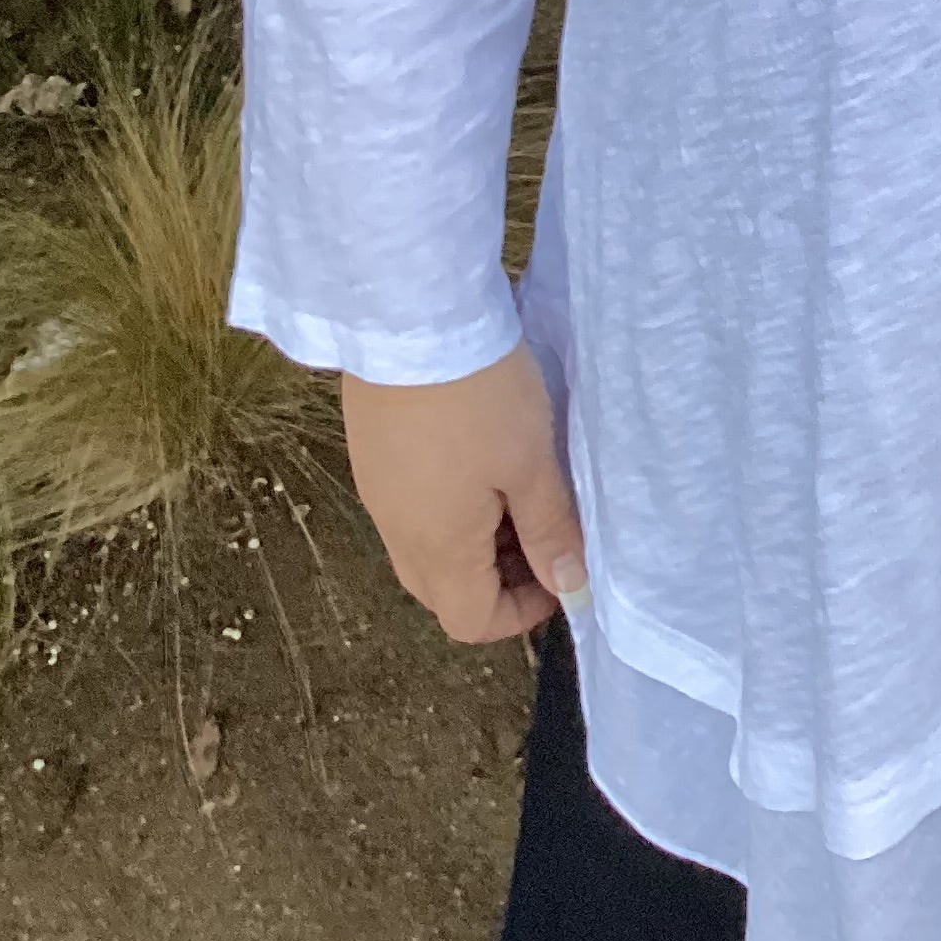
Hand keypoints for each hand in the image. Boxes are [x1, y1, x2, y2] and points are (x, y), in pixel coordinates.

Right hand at [340, 337, 589, 642]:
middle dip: (499, 578)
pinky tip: (477, 456)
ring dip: (474, 540)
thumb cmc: (481, 397)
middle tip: (543, 531)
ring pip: (425, 548)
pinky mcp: (370, 454)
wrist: (410, 319)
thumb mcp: (530, 463)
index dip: (522, 613)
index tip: (561, 571)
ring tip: (518, 489)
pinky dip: (447, 506)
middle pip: (444, 590)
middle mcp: (397, 532)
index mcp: (437, 549)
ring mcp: (377, 492)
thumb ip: (550, 528)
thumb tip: (570, 585)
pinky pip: (409, 507)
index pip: (471, 621)